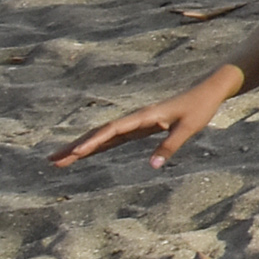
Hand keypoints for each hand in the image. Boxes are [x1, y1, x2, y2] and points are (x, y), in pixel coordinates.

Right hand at [54, 78, 229, 170]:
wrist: (206, 91)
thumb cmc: (199, 108)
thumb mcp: (189, 128)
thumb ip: (170, 146)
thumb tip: (152, 166)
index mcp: (144, 116)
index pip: (113, 130)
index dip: (94, 141)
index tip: (76, 153)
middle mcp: (135, 119)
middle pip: (99, 133)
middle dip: (75, 147)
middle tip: (52, 160)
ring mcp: (134, 123)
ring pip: (102, 136)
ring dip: (81, 147)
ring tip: (58, 160)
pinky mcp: (138, 128)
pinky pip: (113, 138)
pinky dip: (97, 146)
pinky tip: (84, 154)